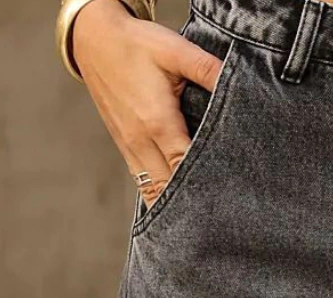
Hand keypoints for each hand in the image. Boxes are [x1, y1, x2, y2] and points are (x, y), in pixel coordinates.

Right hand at [72, 0, 223, 207]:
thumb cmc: (136, 44)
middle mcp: (141, 142)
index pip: (184, 167)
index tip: (230, 196)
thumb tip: (237, 81)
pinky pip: (143, 185)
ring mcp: (130, 149)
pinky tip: (179, 209)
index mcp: (157, 122)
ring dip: (175, 207)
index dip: (206, 184)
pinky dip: (160, 198)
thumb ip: (207, 69)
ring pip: (153, 193)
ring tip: (203, 221)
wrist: (93, 39)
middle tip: (224, 216)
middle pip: (169, 189)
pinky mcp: (125, 149)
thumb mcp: (175, 49)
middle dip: (194, 202)